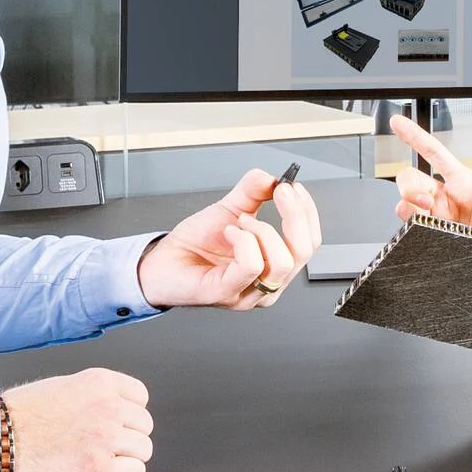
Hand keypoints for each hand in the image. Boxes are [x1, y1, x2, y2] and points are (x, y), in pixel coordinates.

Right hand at [1, 367, 153, 471]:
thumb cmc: (18, 413)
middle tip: (108, 443)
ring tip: (106, 459)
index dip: (129, 411)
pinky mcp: (98, 469)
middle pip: (144, 425)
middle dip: (129, 435)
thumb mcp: (62, 385)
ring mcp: (106, 439)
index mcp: (100, 383)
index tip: (120, 420)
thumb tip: (109, 406)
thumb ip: (92, 394)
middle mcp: (109, 407)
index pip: (140, 396)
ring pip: (143, 450)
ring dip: (128, 456)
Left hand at [135, 166, 323, 308]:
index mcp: (274, 265)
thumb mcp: (229, 210)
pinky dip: (243, 240)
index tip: (292, 187)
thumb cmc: (194, 246)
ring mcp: (248, 293)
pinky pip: (250, 266)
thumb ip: (252, 192)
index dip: (307, 211)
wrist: (162, 264)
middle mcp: (267, 284)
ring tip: (240, 221)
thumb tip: (273, 178)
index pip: (310, 242)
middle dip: (295, 215)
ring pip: (282, 261)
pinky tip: (229, 232)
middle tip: (279, 192)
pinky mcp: (226, 293)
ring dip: (262, 230)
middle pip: (304, 251)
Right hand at [388, 115, 471, 236]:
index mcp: (464, 182)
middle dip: (410, 185)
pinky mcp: (434, 235)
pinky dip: (409, 223)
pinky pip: (411, 225)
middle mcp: (447, 197)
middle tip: (425, 201)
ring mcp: (439, 216)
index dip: (415, 137)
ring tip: (426, 213)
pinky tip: (422, 226)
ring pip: (407, 202)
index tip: (398, 123)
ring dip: (408, 205)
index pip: (435, 153)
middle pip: (413, 178)